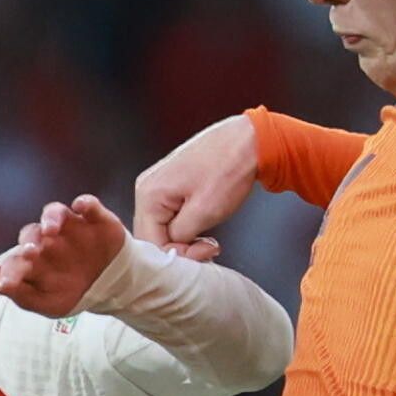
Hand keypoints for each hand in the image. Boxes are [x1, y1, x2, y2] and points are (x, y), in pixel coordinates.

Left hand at [0, 196, 130, 315]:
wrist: (110, 286)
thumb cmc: (67, 290)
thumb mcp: (40, 298)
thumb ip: (8, 286)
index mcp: (32, 258)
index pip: (15, 259)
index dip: (9, 270)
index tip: (6, 284)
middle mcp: (47, 239)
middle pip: (33, 233)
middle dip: (30, 241)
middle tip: (30, 253)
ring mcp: (71, 227)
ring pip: (56, 213)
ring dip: (52, 217)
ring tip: (52, 229)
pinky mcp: (96, 220)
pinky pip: (89, 206)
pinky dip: (86, 204)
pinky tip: (82, 206)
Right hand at [133, 114, 258, 258]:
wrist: (248, 140)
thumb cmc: (229, 168)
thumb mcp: (205, 212)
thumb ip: (180, 237)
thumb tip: (173, 248)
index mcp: (149, 194)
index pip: (150, 244)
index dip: (178, 255)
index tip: (205, 251)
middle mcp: (147, 189)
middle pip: (152, 237)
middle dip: (180, 249)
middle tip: (208, 249)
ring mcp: (158, 186)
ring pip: (162, 229)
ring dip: (185, 240)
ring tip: (208, 240)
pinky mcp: (171, 185)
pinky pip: (170, 217)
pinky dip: (186, 228)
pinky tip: (203, 228)